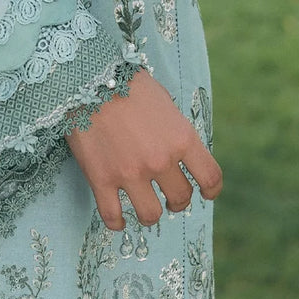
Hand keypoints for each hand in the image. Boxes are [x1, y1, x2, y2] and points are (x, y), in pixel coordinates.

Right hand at [65, 68, 221, 229]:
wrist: (87, 75)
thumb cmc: (127, 83)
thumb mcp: (164, 102)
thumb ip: (175, 131)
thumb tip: (180, 152)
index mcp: (181, 138)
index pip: (210, 177)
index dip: (211, 189)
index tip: (205, 192)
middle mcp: (160, 160)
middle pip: (181, 198)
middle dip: (178, 200)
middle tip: (170, 196)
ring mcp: (130, 173)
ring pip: (151, 215)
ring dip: (151, 212)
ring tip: (145, 206)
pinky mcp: (101, 179)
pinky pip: (113, 217)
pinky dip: (117, 223)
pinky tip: (119, 218)